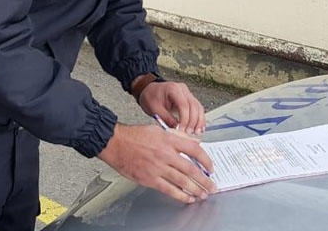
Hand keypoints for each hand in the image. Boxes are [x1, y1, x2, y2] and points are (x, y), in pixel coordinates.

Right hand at [98, 123, 215, 203]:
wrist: (115, 143)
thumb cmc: (133, 136)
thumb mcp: (157, 130)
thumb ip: (176, 136)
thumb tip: (193, 142)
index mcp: (168, 140)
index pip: (194, 150)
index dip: (206, 160)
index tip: (210, 167)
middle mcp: (165, 154)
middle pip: (191, 169)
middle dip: (205, 180)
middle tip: (212, 185)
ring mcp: (157, 167)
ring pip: (182, 181)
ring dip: (196, 190)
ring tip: (203, 194)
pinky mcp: (149, 178)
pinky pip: (169, 190)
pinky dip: (181, 196)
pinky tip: (187, 198)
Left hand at [138, 81, 205, 134]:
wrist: (149, 91)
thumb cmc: (150, 97)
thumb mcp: (155, 109)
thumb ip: (167, 119)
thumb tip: (178, 130)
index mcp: (173, 89)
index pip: (183, 104)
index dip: (185, 119)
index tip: (182, 130)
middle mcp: (182, 89)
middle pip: (193, 106)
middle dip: (193, 121)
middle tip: (189, 133)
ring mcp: (187, 93)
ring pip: (198, 107)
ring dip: (199, 121)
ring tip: (196, 132)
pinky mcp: (189, 99)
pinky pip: (198, 109)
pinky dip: (199, 119)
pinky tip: (199, 128)